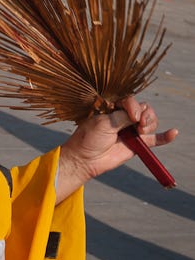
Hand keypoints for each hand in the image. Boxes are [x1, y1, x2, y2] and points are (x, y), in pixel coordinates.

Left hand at [56, 96, 177, 203]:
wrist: (85, 159)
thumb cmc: (89, 138)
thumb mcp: (104, 123)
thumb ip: (122, 117)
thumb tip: (138, 114)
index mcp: (113, 108)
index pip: (130, 100)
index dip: (134, 106)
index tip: (132, 116)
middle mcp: (124, 117)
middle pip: (144, 109)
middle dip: (145, 115)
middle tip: (137, 124)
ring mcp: (131, 130)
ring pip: (150, 122)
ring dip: (150, 123)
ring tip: (141, 131)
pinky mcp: (137, 144)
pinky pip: (154, 139)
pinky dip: (164, 137)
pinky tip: (173, 133)